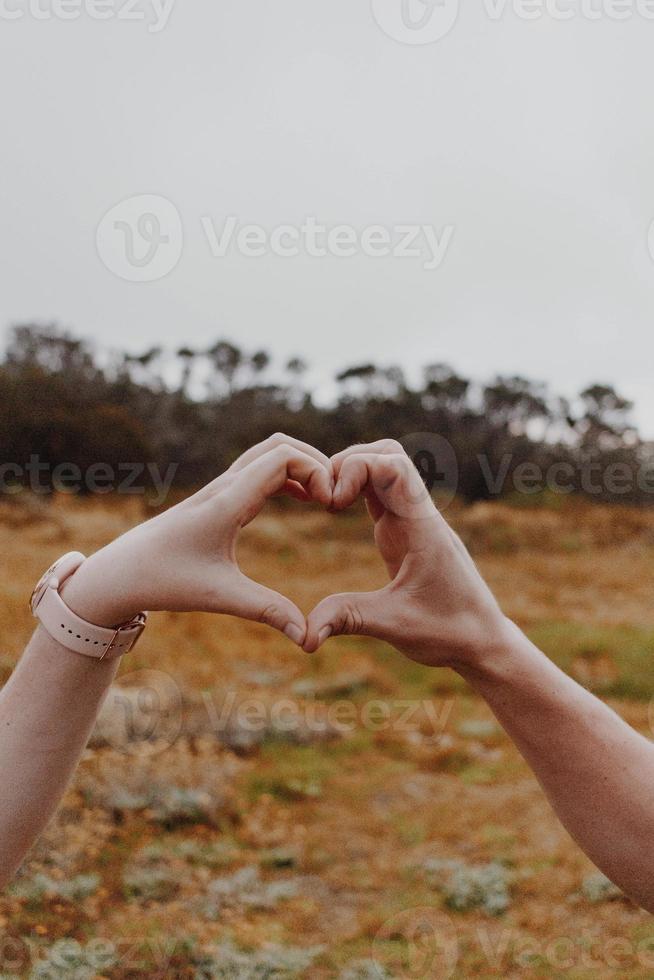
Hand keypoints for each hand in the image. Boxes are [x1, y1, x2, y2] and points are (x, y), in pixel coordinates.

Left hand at [60, 435, 332, 645]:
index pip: (281, 456)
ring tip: (324, 497)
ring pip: (268, 453)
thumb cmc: (164, 581)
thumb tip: (306, 637)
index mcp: (227, 501)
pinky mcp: (218, 496)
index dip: (316, 470)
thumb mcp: (219, 596)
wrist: (120, 572)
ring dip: (302, 465)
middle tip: (335, 496)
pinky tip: (303, 498)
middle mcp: (225, 486)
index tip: (329, 504)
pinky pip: (259, 469)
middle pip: (279, 444)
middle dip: (316, 461)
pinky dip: (288, 474)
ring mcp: (220, 488)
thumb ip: (266, 611)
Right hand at [303, 440, 508, 666]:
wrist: (482, 641)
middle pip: (387, 454)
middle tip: (323, 497)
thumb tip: (304, 634)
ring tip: (327, 502)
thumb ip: (348, 619)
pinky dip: (357, 487)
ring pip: (385, 466)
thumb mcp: (395, 625)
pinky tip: (336, 507)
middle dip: (349, 462)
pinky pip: (381, 490)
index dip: (356, 468)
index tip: (333, 503)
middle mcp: (419, 515)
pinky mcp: (405, 531)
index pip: (394, 465)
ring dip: (353, 471)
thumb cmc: (448, 632)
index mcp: (422, 527)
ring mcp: (413, 520)